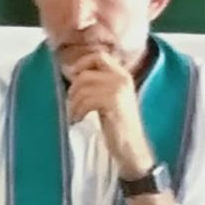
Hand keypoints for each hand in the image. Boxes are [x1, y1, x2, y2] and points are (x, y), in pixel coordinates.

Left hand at [59, 45, 155, 174]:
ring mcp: (118, 89)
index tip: (72, 77)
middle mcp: (122, 78)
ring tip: (74, 115)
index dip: (81, 64)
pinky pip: (86, 100)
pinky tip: (78, 120)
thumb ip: (99, 84)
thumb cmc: (118, 126)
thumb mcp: (111, 99)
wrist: (132, 148)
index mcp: (122, 75)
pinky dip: (77, 111)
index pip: (98, 56)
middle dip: (73, 89)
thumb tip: (74, 73)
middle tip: (72, 104)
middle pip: (86, 72)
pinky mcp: (113, 102)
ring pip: (82, 86)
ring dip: (73, 103)